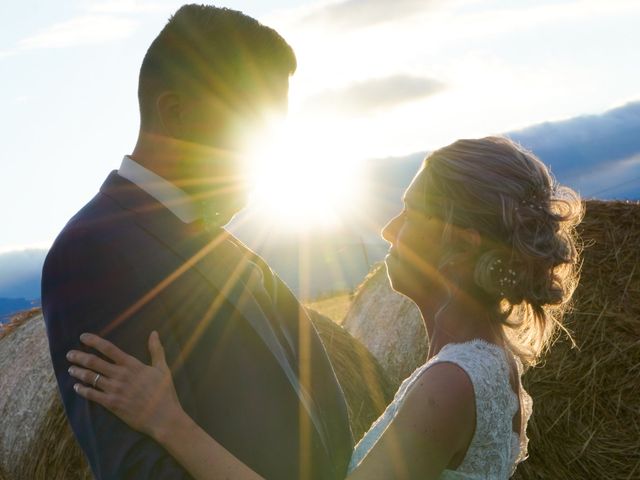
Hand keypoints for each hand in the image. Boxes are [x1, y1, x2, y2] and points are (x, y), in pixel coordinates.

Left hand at [67, 331, 183, 440]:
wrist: (163, 416)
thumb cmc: (164, 392)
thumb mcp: (162, 368)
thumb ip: (156, 350)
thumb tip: (154, 332)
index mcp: (132, 364)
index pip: (109, 348)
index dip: (94, 341)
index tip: (82, 336)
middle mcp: (121, 375)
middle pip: (94, 362)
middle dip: (80, 356)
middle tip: (69, 354)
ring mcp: (115, 390)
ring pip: (91, 377)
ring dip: (78, 372)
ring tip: (70, 368)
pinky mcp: (112, 404)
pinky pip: (92, 395)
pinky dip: (82, 390)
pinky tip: (76, 387)